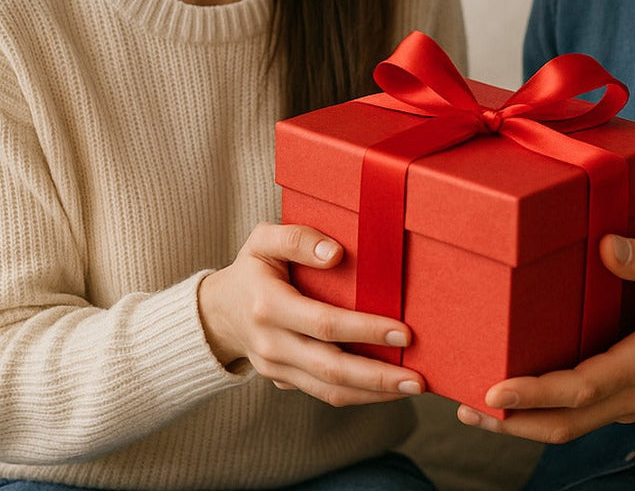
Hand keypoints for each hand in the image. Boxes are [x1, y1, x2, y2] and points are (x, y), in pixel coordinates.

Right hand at [198, 222, 424, 405]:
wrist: (217, 312)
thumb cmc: (252, 269)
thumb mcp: (264, 240)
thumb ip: (298, 238)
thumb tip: (336, 254)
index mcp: (268, 306)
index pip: (323, 324)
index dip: (364, 329)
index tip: (403, 331)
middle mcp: (271, 344)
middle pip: (330, 368)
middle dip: (377, 376)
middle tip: (417, 378)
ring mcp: (276, 369)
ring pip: (329, 391)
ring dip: (374, 393)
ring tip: (412, 387)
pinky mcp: (284, 382)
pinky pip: (324, 395)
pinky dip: (359, 395)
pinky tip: (388, 389)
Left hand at [456, 234, 634, 442]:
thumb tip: (607, 245)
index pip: (582, 388)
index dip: (537, 393)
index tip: (496, 391)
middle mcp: (632, 394)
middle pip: (564, 424)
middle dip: (512, 422)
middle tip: (465, 407)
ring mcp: (625, 406)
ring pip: (566, 429)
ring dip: (520, 425)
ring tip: (472, 409)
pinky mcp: (619, 405)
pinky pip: (575, 419)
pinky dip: (539, 415)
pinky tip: (511, 401)